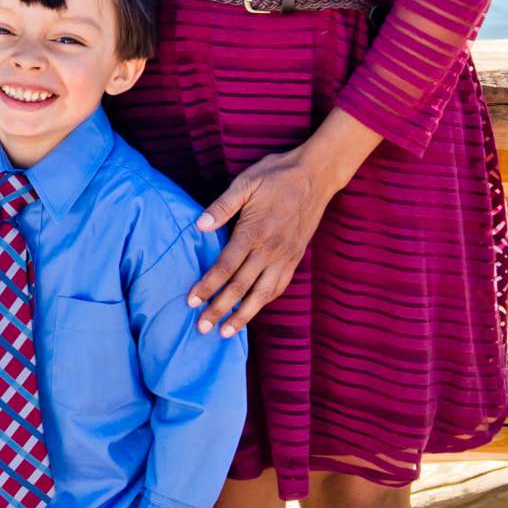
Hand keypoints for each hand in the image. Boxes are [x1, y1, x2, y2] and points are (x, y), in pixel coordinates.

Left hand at [189, 110, 379, 336]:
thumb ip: (222, 206)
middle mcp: (269, 250)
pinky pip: (279, 286)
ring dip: (243, 315)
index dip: (207, 286)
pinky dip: (265, 302)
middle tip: (202, 328)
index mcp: (253, 232)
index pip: (225, 267)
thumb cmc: (276, 176)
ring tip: (226, 332)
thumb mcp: (245, 183)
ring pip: (262, 294)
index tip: (191, 302)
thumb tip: (199, 226)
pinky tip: (253, 310)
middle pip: (240, 287)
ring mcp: (285, 256)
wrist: (315, 176)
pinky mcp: (295, 258)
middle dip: (219, 309)